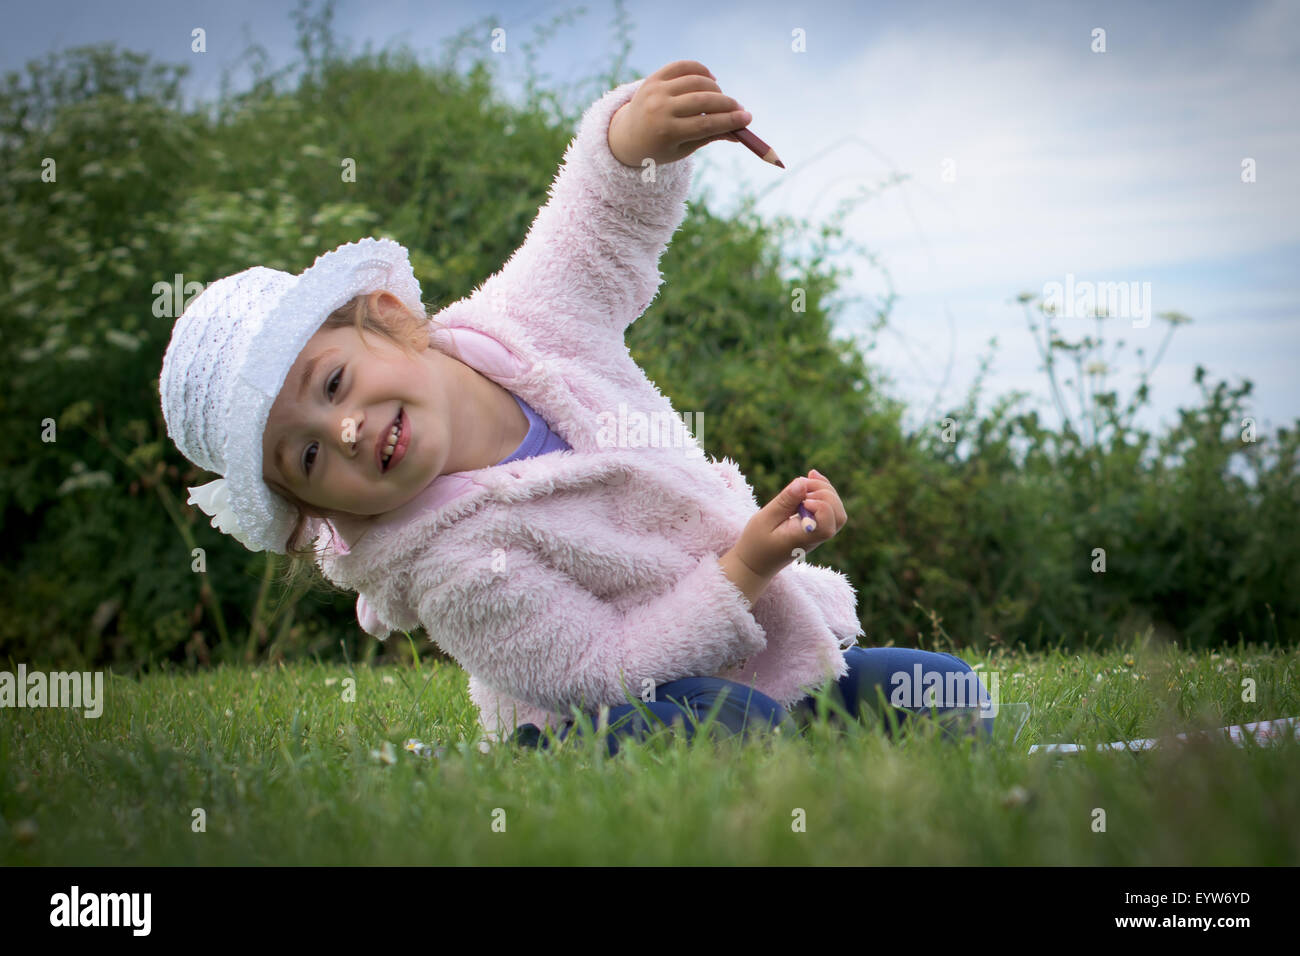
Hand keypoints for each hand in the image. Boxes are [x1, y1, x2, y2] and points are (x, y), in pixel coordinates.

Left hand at [608, 59, 751, 167]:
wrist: (627, 136)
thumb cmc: (661, 147)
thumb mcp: (684, 149)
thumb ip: (710, 137)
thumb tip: (739, 133)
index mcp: (666, 132)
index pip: (705, 123)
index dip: (730, 120)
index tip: (748, 118)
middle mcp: (659, 108)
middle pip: (703, 101)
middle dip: (727, 104)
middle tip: (739, 109)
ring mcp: (655, 90)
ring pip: (695, 81)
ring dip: (715, 89)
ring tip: (720, 99)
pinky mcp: (653, 77)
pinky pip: (682, 66)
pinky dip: (700, 70)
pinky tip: (710, 80)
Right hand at [734, 469, 846, 578]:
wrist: (755, 562)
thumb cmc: (756, 543)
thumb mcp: (764, 519)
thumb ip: (784, 501)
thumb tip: (802, 482)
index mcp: (803, 539)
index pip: (828, 525)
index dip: (822, 507)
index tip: (803, 501)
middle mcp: (815, 537)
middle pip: (838, 516)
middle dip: (826, 493)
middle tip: (803, 485)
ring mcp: (817, 533)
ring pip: (837, 511)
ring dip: (825, 491)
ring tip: (806, 481)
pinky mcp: (814, 527)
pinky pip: (828, 509)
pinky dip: (821, 492)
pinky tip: (809, 480)